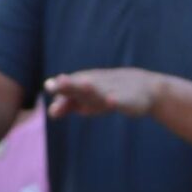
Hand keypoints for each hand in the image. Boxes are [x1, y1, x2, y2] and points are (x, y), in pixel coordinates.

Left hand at [44, 67, 165, 119]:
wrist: (143, 87)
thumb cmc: (108, 93)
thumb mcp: (87, 100)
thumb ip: (67, 105)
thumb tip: (51, 111)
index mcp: (84, 85)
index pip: (69, 87)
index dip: (60, 88)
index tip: (48, 86)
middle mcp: (97, 86)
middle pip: (82, 86)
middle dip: (71, 84)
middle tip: (60, 80)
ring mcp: (113, 92)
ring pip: (100, 92)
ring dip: (92, 89)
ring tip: (85, 84)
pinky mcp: (128, 101)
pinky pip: (122, 101)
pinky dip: (117, 100)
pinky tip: (111, 100)